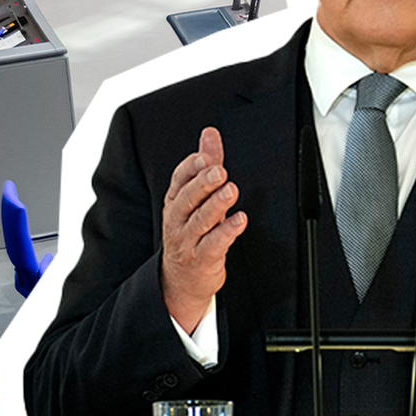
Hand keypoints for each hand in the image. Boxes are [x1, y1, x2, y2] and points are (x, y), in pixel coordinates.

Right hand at [161, 128, 246, 331]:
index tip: (206, 155)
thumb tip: (210, 134)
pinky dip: (227, 231)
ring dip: (216, 205)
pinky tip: (240, 220)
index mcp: (175, 202)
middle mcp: (178, 220)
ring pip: (200, 221)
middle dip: (203, 183)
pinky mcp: (201, 259)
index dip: (191, 167)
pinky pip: (214, 244)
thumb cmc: (191, 233)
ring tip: (231, 191)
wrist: (180, 280)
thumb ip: (205, 166)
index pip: (178, 180)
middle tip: (219, 170)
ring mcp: (188, 241)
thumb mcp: (196, 199)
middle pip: (187, 199)